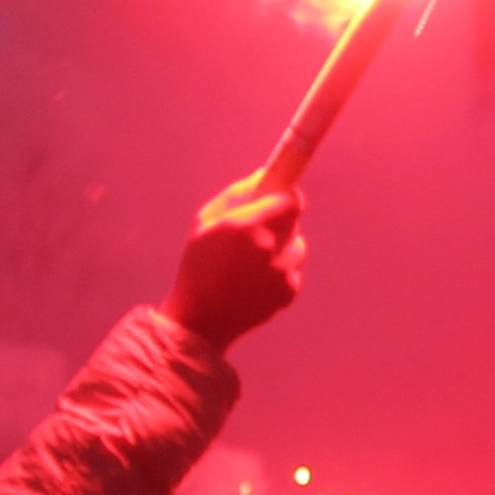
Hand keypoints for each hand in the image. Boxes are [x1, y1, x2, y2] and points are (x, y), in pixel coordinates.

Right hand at [169, 174, 307, 347]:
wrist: (201, 319)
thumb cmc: (198, 266)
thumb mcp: (205, 223)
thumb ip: (236, 195)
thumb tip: (262, 176)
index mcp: (247, 226)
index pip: (291, 201)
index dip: (286, 198)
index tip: (278, 198)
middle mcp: (270, 248)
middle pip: (293, 223)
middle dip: (278, 223)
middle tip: (255, 234)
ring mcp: (283, 272)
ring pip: (296, 247)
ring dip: (281, 249)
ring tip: (251, 263)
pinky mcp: (289, 292)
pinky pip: (292, 271)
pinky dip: (280, 272)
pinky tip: (254, 282)